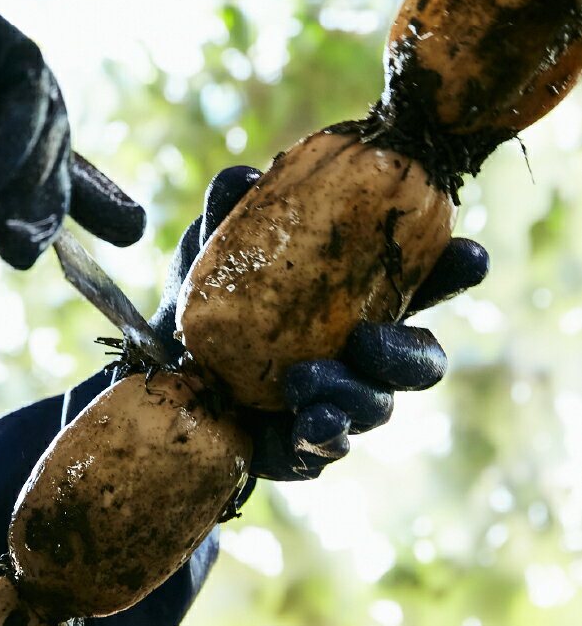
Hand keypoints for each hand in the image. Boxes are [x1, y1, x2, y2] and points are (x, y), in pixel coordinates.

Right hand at [0, 0, 144, 267]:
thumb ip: (26, 209)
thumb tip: (130, 223)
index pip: (42, 158)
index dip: (89, 193)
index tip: (130, 230)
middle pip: (52, 137)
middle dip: (45, 196)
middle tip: (16, 241)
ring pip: (47, 109)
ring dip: (20, 174)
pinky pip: (24, 71)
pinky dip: (8, 131)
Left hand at [151, 166, 489, 481]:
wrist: (158, 372)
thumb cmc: (206, 301)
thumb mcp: (208, 251)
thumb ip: (226, 215)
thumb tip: (241, 177)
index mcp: (359, 298)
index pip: (424, 282)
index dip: (455, 271)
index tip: (468, 256)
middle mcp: (361, 353)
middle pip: (420, 359)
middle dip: (406, 352)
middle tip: (367, 338)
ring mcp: (339, 402)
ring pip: (376, 407)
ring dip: (352, 395)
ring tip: (306, 380)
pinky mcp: (303, 446)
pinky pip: (326, 449)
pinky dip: (321, 437)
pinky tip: (306, 427)